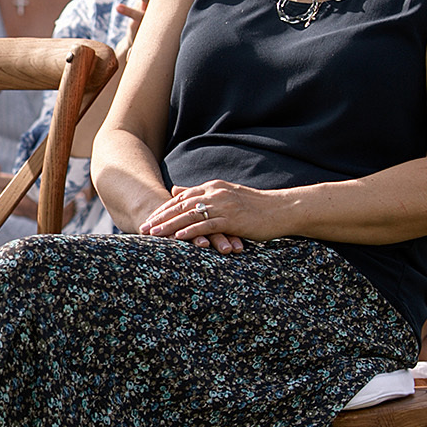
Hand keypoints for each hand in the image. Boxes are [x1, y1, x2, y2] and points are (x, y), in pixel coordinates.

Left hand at [139, 180, 290, 253]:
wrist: (282, 209)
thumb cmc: (255, 205)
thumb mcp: (225, 195)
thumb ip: (201, 193)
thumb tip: (176, 190)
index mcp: (212, 187)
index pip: (181, 198)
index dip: (164, 209)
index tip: (149, 220)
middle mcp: (215, 194)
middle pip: (180, 206)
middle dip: (160, 217)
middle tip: (144, 228)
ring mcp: (223, 206)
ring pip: (190, 215)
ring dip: (170, 225)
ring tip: (154, 234)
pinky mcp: (232, 219)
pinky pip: (207, 225)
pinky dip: (190, 232)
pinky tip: (177, 238)